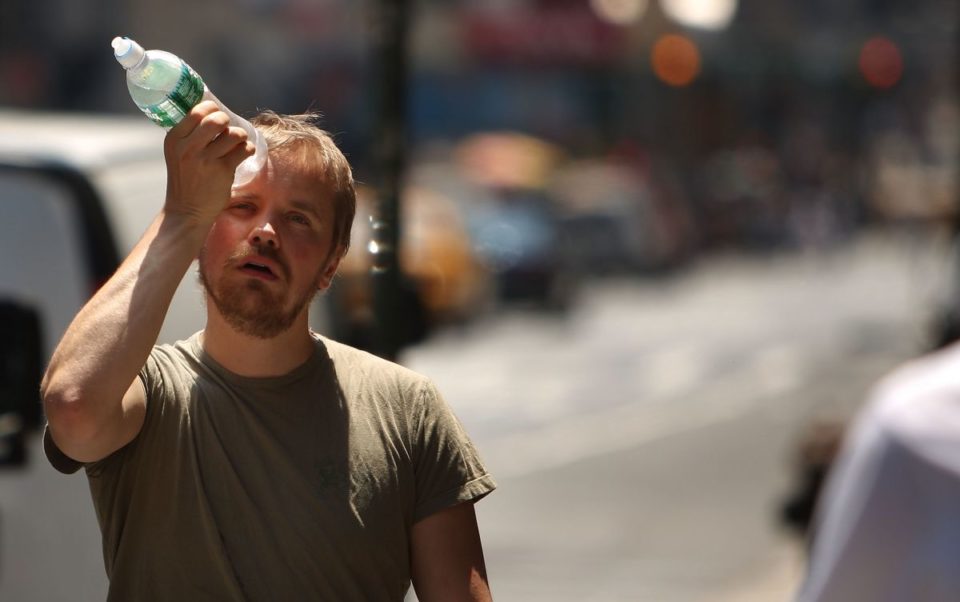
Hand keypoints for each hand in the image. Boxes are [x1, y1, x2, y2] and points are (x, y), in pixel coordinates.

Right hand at [163, 100, 253, 224]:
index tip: (217, 115)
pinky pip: (244, 150)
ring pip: (234, 134)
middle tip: (228, 129)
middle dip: (227, 121)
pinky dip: (248, 149)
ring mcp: (206, 160)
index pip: (197, 111)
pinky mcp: (223, 171)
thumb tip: (213, 111)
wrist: (187, 210)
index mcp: (175, 139)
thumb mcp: (178, 153)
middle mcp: (188, 147)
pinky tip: (243, 153)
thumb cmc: (186, 179)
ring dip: (240, 136)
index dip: (212, 108)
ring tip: (237, 142)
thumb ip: (190, 135)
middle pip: (216, 119)